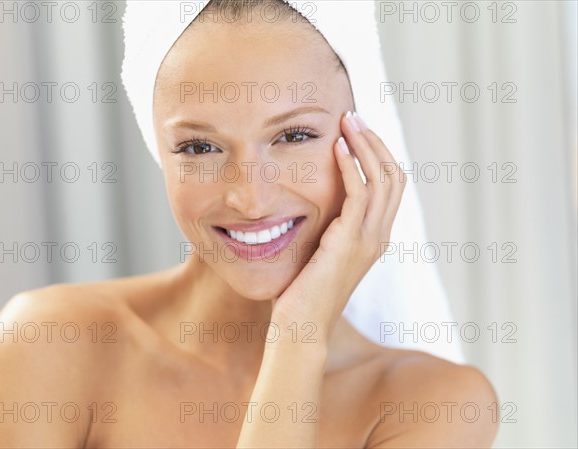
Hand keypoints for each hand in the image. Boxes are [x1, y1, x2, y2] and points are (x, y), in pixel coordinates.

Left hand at [271, 111, 406, 341]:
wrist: (301, 326)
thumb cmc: (305, 292)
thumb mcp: (322, 252)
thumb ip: (330, 228)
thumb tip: (317, 203)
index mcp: (376, 237)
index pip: (390, 186)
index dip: (378, 154)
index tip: (357, 131)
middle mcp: (379, 236)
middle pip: (394, 176)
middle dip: (376, 142)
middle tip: (355, 117)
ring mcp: (368, 239)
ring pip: (382, 179)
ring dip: (366, 145)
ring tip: (348, 121)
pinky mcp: (349, 241)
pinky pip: (358, 193)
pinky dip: (350, 166)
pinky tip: (336, 147)